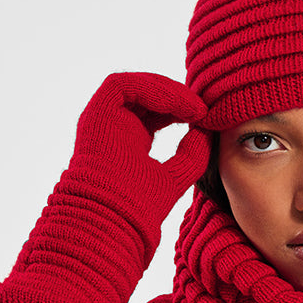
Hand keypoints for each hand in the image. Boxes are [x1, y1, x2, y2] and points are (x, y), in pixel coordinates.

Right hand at [71, 72, 209, 201]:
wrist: (115, 217)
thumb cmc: (140, 207)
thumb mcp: (177, 176)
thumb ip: (193, 154)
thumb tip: (206, 129)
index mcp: (132, 144)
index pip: (158, 114)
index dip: (182, 108)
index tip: (204, 115)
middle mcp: (116, 129)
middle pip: (148, 97)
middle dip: (177, 96)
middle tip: (201, 106)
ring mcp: (104, 120)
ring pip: (136, 87)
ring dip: (167, 91)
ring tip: (193, 106)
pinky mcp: (95, 113)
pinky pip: (121, 86)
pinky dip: (149, 89)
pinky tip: (174, 103)